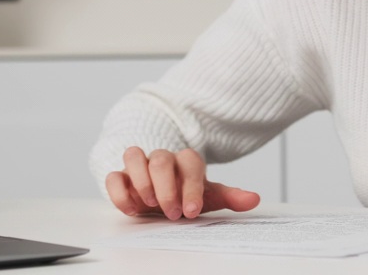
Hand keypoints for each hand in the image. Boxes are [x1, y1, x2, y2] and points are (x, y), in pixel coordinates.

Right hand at [105, 146, 260, 218]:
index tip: (193, 210)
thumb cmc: (185, 193)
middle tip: (172, 212)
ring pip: (134, 155)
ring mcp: (139, 165)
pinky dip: (119, 191)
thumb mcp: (208, 196)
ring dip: (141, 181)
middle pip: (161, 160)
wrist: (160, 190)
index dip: (191, 186)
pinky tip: (131, 209)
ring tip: (149, 204)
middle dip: (167, 188)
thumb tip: (254, 199)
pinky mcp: (120, 177)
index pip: (190, 162)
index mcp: (185, 161)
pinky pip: (114, 176)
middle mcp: (161, 159)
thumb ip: (229, 197)